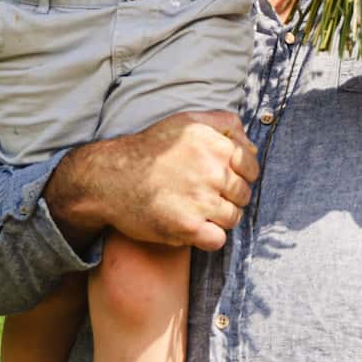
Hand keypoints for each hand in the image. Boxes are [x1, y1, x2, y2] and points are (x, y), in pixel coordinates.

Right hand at [48, 111, 257, 253]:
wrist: (108, 178)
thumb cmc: (149, 149)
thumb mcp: (187, 121)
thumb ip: (225, 124)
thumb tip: (252, 147)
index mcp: (214, 144)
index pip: (251, 167)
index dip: (241, 175)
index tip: (223, 180)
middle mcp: (211, 171)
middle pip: (243, 194)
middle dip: (229, 197)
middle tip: (205, 195)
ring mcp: (200, 200)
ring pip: (233, 218)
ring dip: (219, 218)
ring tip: (197, 210)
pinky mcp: (186, 227)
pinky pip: (218, 240)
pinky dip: (208, 238)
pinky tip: (193, 227)